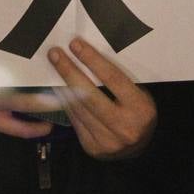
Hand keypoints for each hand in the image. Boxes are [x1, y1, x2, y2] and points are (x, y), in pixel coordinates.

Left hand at [49, 38, 155, 160]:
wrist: (140, 148)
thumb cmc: (138, 112)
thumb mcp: (140, 94)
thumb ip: (119, 80)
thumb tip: (88, 56)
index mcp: (140, 109)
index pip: (113, 79)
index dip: (92, 60)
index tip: (75, 45)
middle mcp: (124, 127)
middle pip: (90, 95)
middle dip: (69, 72)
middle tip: (55, 54)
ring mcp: (107, 141)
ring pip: (78, 108)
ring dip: (63, 86)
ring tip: (53, 67)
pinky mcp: (92, 147)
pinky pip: (75, 120)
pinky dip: (66, 102)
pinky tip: (58, 88)